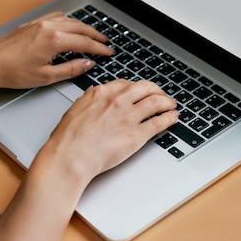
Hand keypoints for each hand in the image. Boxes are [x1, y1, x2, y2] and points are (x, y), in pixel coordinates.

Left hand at [0, 11, 112, 88]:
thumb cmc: (13, 72)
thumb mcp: (46, 77)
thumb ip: (71, 69)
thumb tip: (87, 64)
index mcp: (54, 40)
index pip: (85, 43)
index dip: (99, 48)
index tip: (108, 52)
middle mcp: (48, 28)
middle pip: (80, 28)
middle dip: (95, 34)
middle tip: (105, 41)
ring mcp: (39, 23)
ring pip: (68, 20)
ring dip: (82, 26)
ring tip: (91, 33)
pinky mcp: (31, 24)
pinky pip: (54, 17)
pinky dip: (65, 19)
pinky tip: (67, 20)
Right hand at [36, 79, 178, 184]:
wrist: (70, 157)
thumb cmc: (68, 139)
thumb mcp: (75, 110)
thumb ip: (88, 100)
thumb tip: (94, 93)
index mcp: (101, 94)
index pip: (126, 84)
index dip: (137, 87)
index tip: (141, 90)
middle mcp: (117, 101)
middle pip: (145, 88)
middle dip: (156, 89)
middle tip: (161, 94)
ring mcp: (128, 117)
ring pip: (156, 102)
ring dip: (167, 101)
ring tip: (172, 104)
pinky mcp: (137, 135)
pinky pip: (159, 122)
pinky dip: (169, 118)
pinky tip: (173, 117)